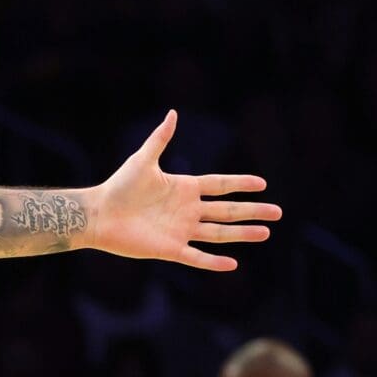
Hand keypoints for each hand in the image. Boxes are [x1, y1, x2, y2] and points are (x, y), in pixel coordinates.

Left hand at [85, 112, 278, 272]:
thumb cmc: (118, 186)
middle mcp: (187, 210)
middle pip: (227, 211)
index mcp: (184, 188)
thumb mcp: (143, 160)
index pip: (220, 185)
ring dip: (242, 234)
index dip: (241, 184)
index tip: (262, 184)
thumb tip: (173, 113)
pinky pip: (195, 257)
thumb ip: (161, 139)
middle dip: (252, 211)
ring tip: (266, 233)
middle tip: (278, 212)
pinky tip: (232, 263)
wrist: (98, 215)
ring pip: (218, 233)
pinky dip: (212, 262)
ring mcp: (180, 230)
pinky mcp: (169, 249)